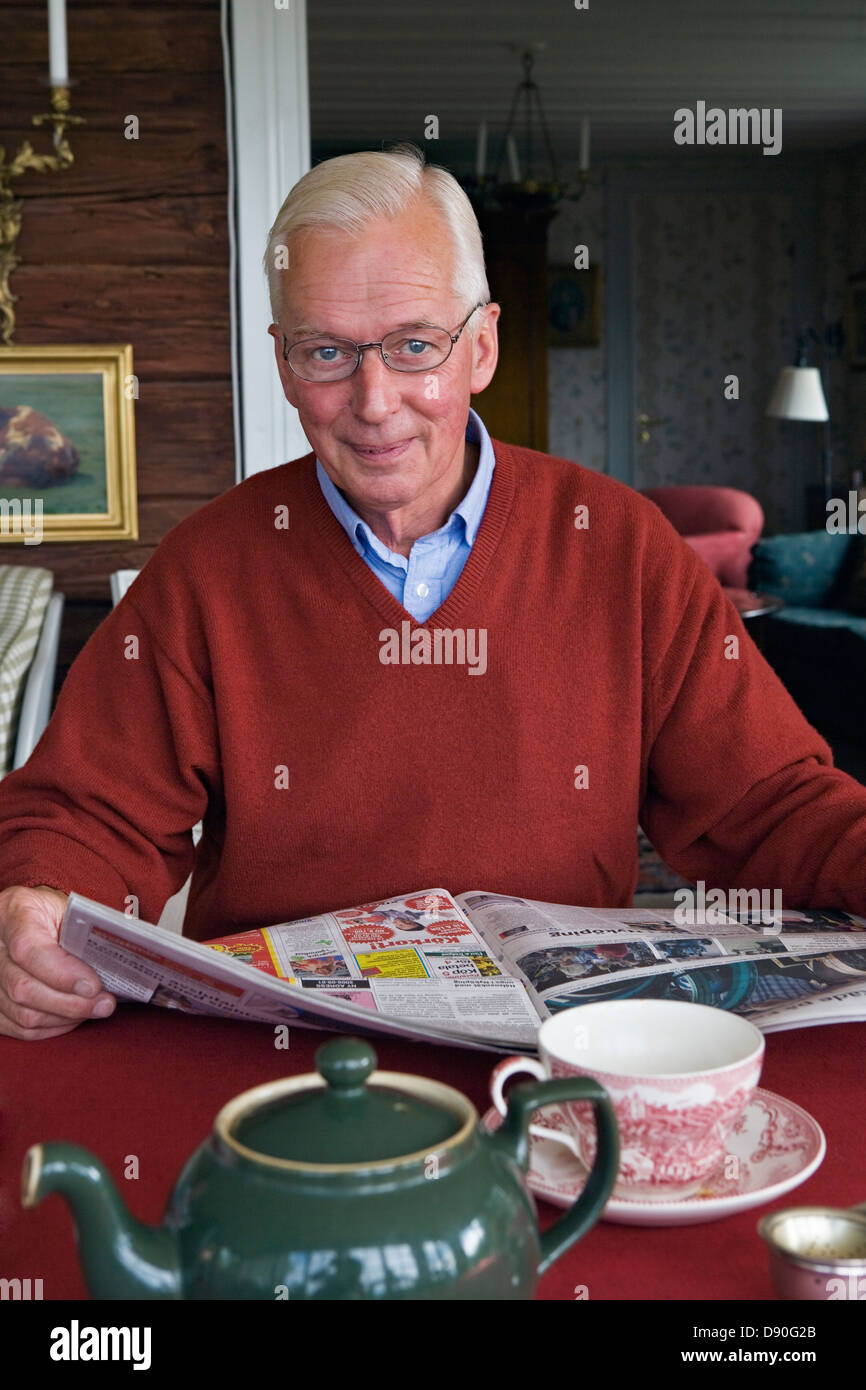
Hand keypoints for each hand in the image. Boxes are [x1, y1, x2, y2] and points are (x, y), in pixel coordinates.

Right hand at [0, 885, 115, 1039]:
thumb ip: (84, 934)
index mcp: (12, 913)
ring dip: (65, 1017)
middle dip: (71, 1003)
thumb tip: (114, 968)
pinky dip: (51, 1028)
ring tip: (94, 1009)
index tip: (94, 986)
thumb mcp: (69, 909)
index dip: (62, 973)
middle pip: (24, 988)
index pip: (28, 950)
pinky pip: (18, 1028)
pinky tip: (73, 1017)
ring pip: (23, 1013)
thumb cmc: (53, 914)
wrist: (28, 919)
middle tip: (105, 1004)